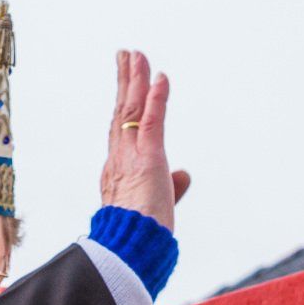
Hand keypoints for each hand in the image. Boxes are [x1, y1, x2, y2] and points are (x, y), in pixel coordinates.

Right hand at [99, 49, 190, 229]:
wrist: (130, 250)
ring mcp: (131, 156)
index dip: (124, 102)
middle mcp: (119, 157)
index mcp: (119, 169)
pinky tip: (161, 77)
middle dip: (125, 81)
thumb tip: (184, 175)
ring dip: (135, 79)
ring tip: (136, 54)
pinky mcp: (148, 159)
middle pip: (121, 111)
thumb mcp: (159, 204)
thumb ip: (170, 187)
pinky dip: (157, 97)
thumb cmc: (140, 234)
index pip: (122, 128)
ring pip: (131, 109)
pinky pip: (152, 121)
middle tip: (126, 55)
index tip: (128, 81)